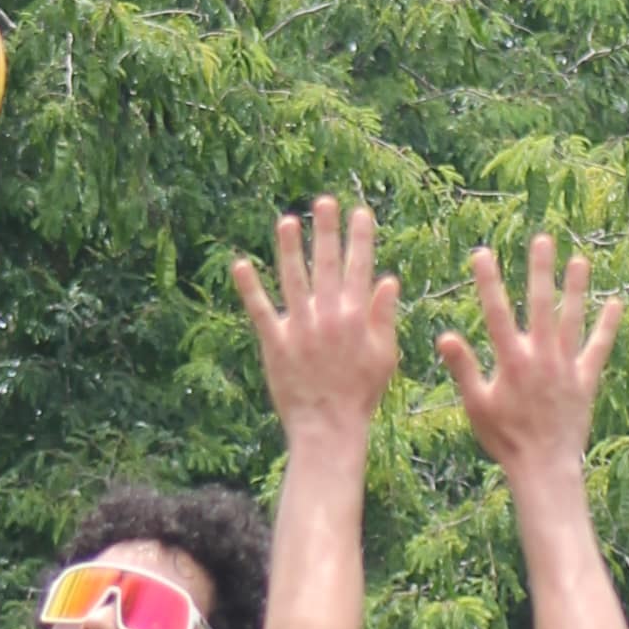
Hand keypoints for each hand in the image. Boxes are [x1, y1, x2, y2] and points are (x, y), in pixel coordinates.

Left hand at [230, 198, 400, 446]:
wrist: (329, 426)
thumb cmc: (360, 394)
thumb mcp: (384, 355)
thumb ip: (384, 316)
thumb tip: (389, 280)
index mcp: (356, 317)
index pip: (359, 268)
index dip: (360, 238)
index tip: (360, 211)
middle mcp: (328, 316)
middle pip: (326, 265)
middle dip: (326, 231)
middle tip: (323, 202)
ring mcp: (300, 328)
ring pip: (293, 280)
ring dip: (288, 248)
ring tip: (286, 221)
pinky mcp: (275, 343)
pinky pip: (260, 310)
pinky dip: (250, 288)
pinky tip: (240, 264)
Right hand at [437, 234, 621, 482]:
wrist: (543, 466)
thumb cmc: (505, 439)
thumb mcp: (476, 405)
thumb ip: (463, 368)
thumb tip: (444, 336)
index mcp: (511, 361)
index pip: (495, 313)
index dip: (487, 282)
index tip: (481, 252)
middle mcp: (541, 358)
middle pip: (541, 306)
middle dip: (540, 271)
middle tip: (543, 239)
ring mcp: (566, 367)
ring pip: (572, 320)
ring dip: (576, 289)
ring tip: (579, 259)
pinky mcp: (586, 380)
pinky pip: (598, 348)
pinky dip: (607, 326)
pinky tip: (616, 303)